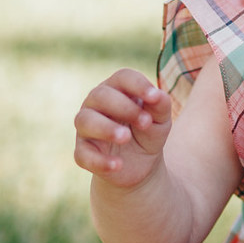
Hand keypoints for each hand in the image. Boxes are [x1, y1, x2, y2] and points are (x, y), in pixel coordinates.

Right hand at [73, 69, 173, 189]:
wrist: (142, 165)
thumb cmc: (148, 132)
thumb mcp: (161, 120)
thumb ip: (161, 106)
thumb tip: (158, 96)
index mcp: (117, 89)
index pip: (122, 77)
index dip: (138, 84)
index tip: (154, 97)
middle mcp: (96, 104)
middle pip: (100, 95)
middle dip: (124, 107)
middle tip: (146, 122)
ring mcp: (86, 128)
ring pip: (85, 121)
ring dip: (105, 128)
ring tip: (125, 138)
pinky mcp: (83, 152)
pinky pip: (84, 154)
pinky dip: (99, 160)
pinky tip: (118, 164)